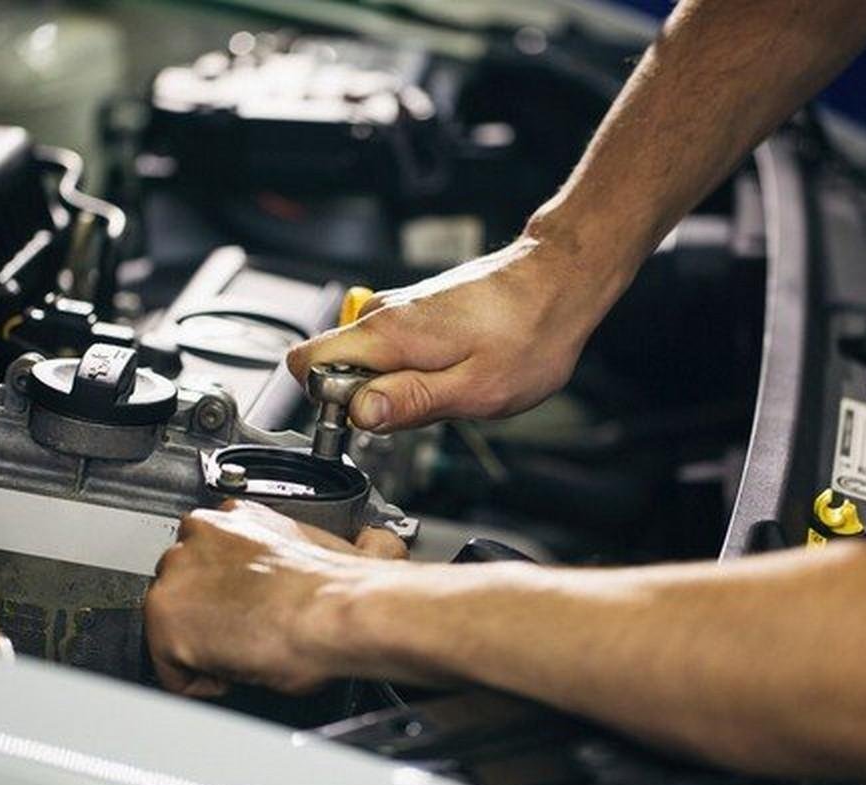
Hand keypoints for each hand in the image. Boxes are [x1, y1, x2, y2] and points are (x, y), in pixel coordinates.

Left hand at [144, 500, 406, 696]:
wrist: (334, 611)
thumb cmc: (334, 589)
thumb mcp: (307, 549)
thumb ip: (277, 556)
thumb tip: (300, 569)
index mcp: (236, 514)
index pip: (207, 552)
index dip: (226, 589)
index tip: (245, 605)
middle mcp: (199, 535)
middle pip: (181, 582)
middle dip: (206, 612)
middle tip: (243, 632)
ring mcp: (177, 575)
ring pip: (170, 620)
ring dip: (199, 642)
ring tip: (241, 653)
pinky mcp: (166, 620)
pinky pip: (169, 668)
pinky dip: (196, 681)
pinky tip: (232, 674)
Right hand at [286, 235, 627, 431]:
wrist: (558, 283)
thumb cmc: (528, 334)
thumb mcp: (473, 390)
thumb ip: (410, 403)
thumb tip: (359, 415)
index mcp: (389, 333)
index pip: (307, 364)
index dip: (327, 402)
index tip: (367, 419)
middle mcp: (383, 315)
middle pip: (333, 368)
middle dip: (367, 400)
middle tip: (423, 405)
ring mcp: (396, 311)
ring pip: (363, 363)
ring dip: (395, 386)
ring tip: (449, 384)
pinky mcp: (412, 314)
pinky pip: (388, 352)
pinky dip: (412, 370)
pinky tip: (454, 369)